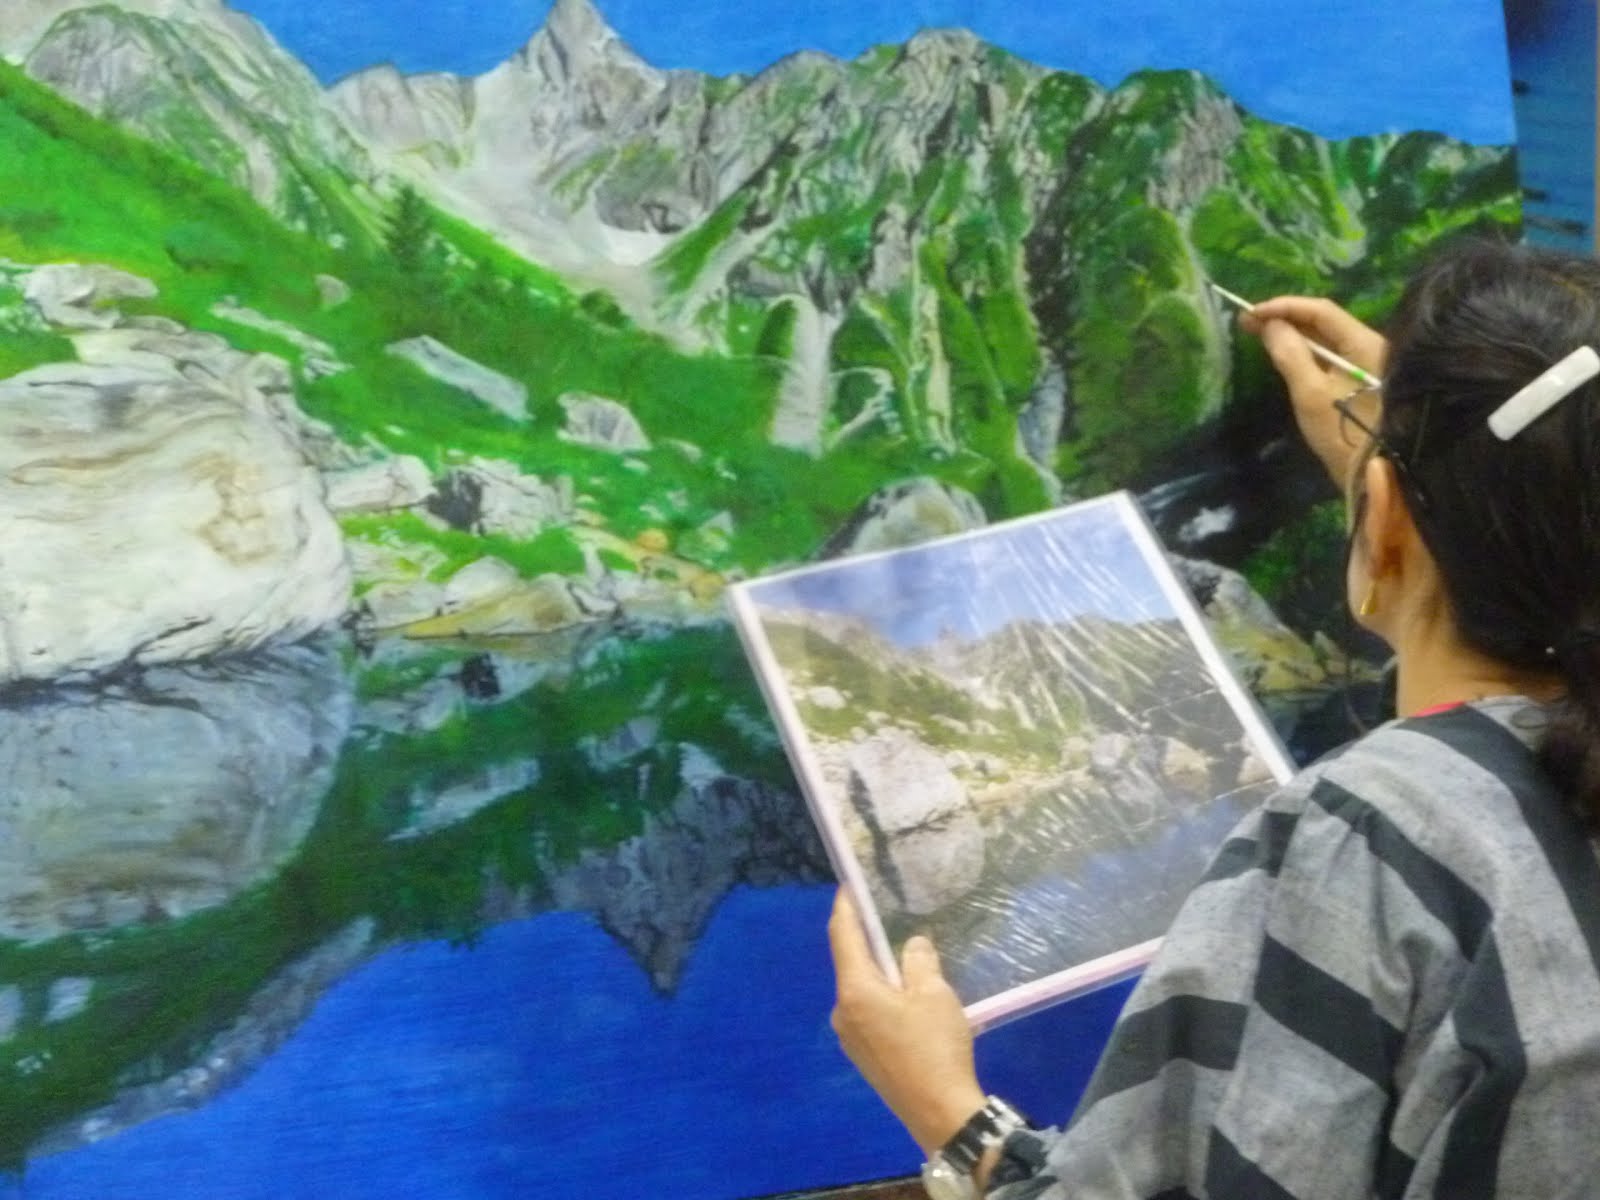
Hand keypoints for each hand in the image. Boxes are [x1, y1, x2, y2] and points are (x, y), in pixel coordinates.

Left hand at [828, 889, 987, 1153]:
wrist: (940, 1113)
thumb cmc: (935, 1047)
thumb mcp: (935, 995)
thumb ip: (920, 962)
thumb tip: (913, 945)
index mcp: (855, 990)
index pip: (842, 936)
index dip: (845, 907)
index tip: (849, 886)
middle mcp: (843, 1011)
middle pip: (851, 964)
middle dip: (868, 941)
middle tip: (889, 918)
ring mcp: (850, 1037)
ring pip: (861, 990)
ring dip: (879, 973)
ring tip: (905, 957)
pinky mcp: (864, 1056)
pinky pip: (868, 1013)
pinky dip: (883, 997)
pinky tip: (906, 997)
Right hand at [1240, 296, 1387, 485]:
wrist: (1374, 475)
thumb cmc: (1344, 433)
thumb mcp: (1311, 394)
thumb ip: (1291, 355)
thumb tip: (1271, 325)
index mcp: (1364, 344)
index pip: (1322, 311)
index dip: (1285, 307)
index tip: (1251, 313)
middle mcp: (1369, 347)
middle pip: (1324, 322)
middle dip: (1285, 318)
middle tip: (1247, 321)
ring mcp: (1365, 366)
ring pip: (1325, 339)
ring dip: (1292, 334)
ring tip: (1258, 333)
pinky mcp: (1357, 383)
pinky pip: (1328, 357)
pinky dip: (1303, 352)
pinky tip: (1282, 352)